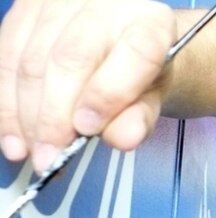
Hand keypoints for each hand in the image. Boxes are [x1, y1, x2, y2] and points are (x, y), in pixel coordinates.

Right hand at [0, 0, 176, 171]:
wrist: (123, 42)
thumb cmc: (142, 74)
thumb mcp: (154, 97)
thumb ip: (141, 116)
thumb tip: (122, 139)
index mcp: (149, 24)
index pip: (135, 54)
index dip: (107, 95)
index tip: (87, 131)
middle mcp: (105, 3)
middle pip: (70, 59)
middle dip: (54, 117)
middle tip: (50, 158)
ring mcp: (60, 2)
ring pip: (30, 60)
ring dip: (24, 115)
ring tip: (29, 153)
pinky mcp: (26, 8)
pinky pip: (5, 56)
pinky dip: (5, 102)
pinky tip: (11, 135)